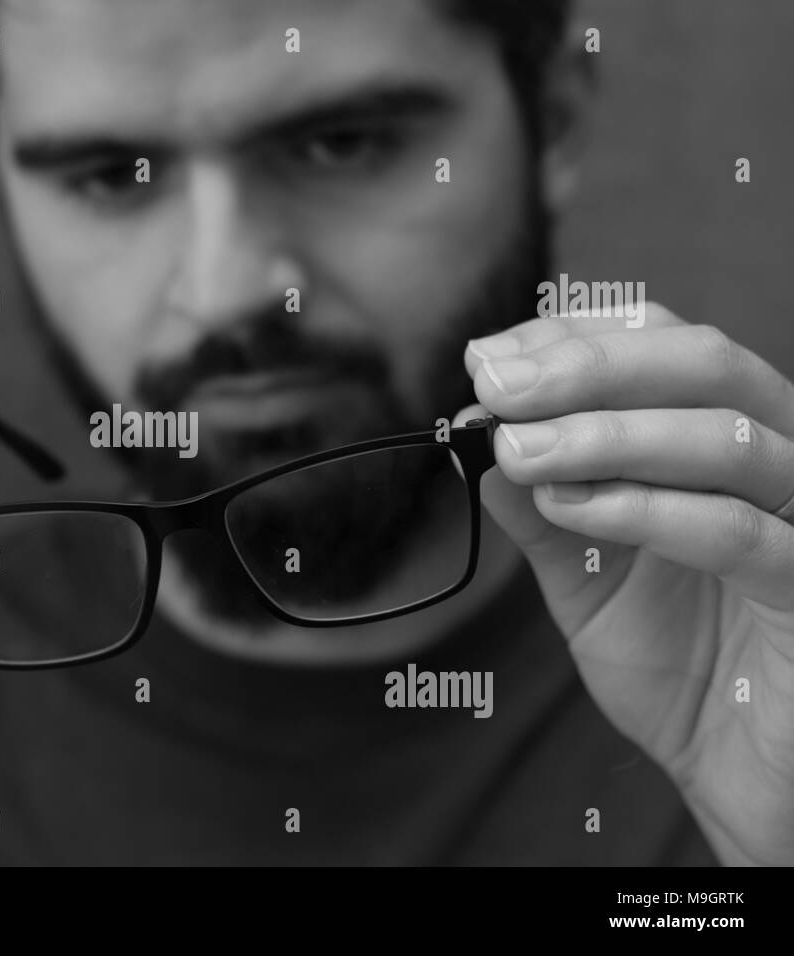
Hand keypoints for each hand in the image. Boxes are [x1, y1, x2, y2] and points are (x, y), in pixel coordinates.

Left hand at [456, 304, 793, 864]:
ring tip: (517, 450)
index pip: (666, 343)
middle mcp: (783, 460)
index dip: (574, 339)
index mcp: (727, 441)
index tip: (489, 360)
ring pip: (726, 436)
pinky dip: (646, 509)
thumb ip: (542, 510)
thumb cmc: (678, 666)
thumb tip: (481, 442)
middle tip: (496, 388)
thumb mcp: (585, 576)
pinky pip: (741, 531)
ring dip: (604, 433)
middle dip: (587, 366)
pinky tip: (569, 507)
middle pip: (705, 363)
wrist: (737, 771)